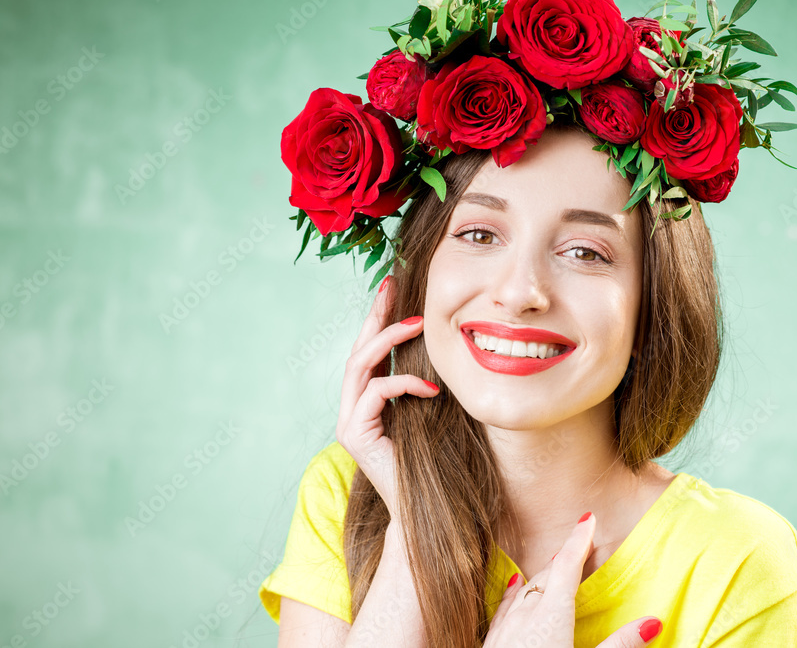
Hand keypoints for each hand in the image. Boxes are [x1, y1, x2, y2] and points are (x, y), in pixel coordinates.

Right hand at [334, 275, 439, 521]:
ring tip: (417, 324)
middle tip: (391, 287)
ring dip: (387, 340)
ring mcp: (349, 422)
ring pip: (358, 366)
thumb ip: (426, 383)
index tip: (391, 287)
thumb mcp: (432, 412)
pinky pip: (376, 393)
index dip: (378, 318)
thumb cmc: (434, 463)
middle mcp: (352, 409)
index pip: (370, 352)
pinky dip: (403, 384)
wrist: (424, 510)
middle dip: (375, 316)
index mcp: (369, 402)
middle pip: (357, 352)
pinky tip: (430, 389)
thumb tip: (447, 345)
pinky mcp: (354, 435)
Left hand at [484, 512, 663, 647]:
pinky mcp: (490, 641)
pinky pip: (505, 606)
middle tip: (581, 545)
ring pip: (524, 590)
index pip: (567, 566)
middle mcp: (524, 613)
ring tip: (553, 566)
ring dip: (541, 576)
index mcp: (551, 614)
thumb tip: (653, 622)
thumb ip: (620, 645)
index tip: (587, 518)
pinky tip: (514, 588)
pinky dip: (516, 593)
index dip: (578, 540)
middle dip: (565, 560)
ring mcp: (503, 627)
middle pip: (547, 576)